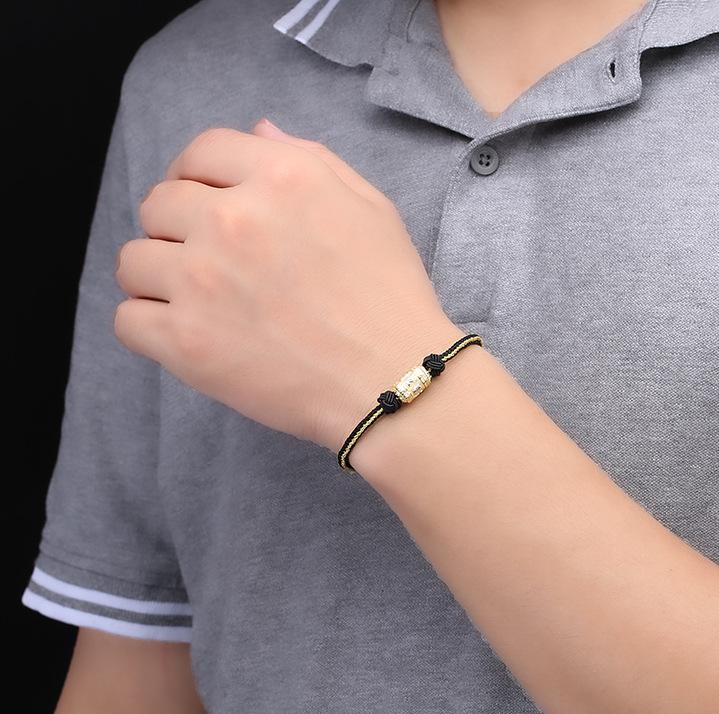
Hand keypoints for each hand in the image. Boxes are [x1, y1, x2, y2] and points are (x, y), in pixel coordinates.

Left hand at [114, 120, 461, 453]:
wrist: (392, 380)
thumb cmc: (390, 297)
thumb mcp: (370, 208)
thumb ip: (310, 159)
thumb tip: (258, 131)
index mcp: (281, 178)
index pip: (201, 151)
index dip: (195, 175)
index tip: (200, 200)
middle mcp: (233, 220)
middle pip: (159, 203)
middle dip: (177, 227)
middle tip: (207, 260)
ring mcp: (203, 281)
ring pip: (133, 260)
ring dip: (157, 275)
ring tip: (194, 300)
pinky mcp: (186, 341)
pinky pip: (127, 320)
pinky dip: (147, 326)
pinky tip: (182, 333)